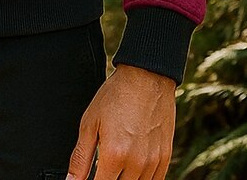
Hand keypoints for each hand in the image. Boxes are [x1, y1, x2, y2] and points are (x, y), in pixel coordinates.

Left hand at [66, 63, 175, 179]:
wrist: (146, 77)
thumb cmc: (116, 96)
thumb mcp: (90, 122)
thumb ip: (81, 157)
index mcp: (114, 154)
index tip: (88, 177)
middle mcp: (136, 163)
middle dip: (108, 178)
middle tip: (103, 166)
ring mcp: (153, 162)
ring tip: (116, 164)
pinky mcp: (165, 157)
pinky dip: (141, 179)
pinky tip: (131, 167)